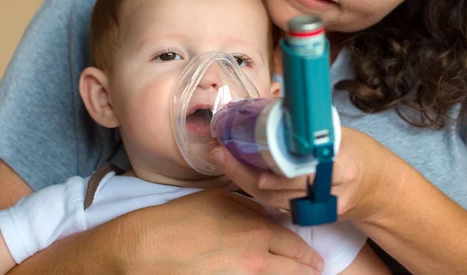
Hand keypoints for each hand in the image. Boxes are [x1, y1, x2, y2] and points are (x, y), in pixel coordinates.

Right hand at [117, 189, 324, 274]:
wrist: (150, 247)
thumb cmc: (183, 218)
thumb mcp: (220, 200)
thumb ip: (250, 208)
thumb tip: (266, 217)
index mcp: (257, 233)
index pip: (295, 246)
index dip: (308, 254)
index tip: (316, 259)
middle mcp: (256, 262)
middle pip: (293, 271)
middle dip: (307, 270)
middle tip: (316, 270)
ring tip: (296, 274)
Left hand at [211, 127, 393, 222]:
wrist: (376, 186)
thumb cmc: (355, 152)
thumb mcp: (339, 134)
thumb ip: (310, 128)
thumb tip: (273, 103)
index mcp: (340, 167)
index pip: (300, 172)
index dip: (268, 167)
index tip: (241, 150)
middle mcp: (329, 192)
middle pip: (279, 190)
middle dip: (244, 173)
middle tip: (221, 152)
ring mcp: (319, 208)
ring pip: (274, 201)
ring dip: (244, 181)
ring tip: (224, 159)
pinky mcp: (311, 216)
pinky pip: (278, 205)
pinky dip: (257, 190)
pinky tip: (240, 173)